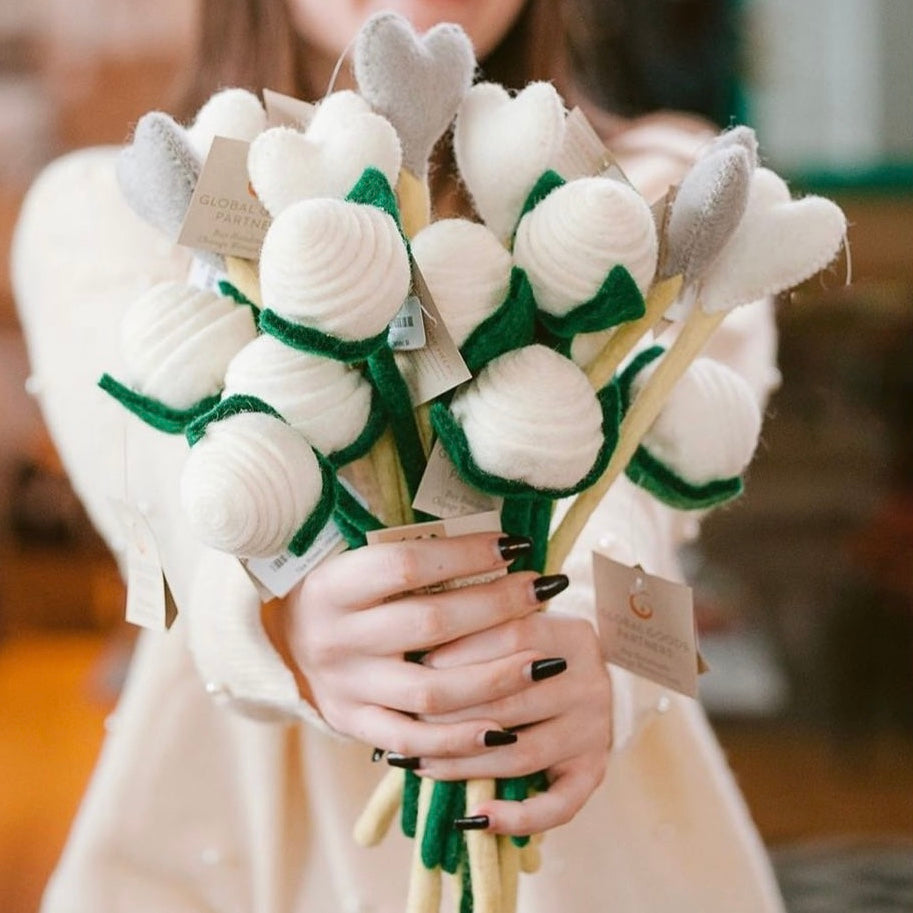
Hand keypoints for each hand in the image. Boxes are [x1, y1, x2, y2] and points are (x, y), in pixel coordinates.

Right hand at [284, 532, 569, 759]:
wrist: (281, 645)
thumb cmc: (339, 593)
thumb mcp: (356, 564)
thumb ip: (413, 559)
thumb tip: (495, 545)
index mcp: (335, 586)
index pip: (409, 564)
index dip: (467, 554)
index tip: (516, 545)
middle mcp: (337, 638)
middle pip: (430, 624)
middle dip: (498, 606)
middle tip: (543, 591)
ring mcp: (346, 687)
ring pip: (430, 691)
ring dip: (495, 677)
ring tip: (544, 660)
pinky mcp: (354, 724)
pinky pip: (413, 741)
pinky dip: (460, 740)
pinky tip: (504, 730)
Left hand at [418, 611, 611, 835]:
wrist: (582, 677)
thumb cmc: (527, 649)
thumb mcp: (513, 626)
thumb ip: (477, 631)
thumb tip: (416, 655)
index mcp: (571, 635)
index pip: (514, 637)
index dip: (463, 652)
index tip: (420, 665)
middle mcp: (591, 681)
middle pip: (513, 701)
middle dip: (451, 715)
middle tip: (408, 721)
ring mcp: (595, 730)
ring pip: (522, 753)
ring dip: (465, 764)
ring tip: (421, 764)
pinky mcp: (593, 771)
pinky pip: (558, 805)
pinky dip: (516, 818)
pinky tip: (475, 819)